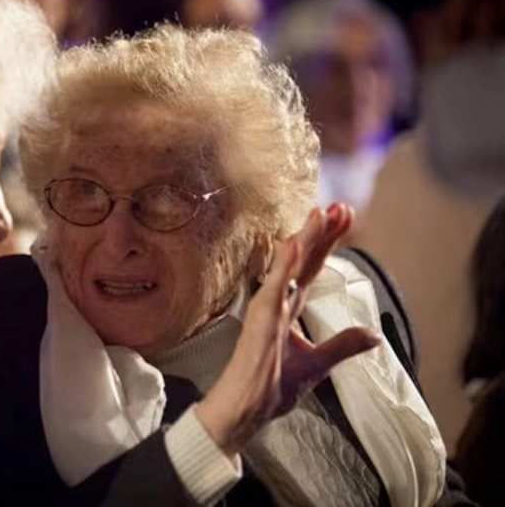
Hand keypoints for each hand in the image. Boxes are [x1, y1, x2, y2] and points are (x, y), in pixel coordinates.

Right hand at [194, 204, 380, 455]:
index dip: (328, 243)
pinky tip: (293, 245)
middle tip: (341, 207)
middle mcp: (278, 302)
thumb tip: (373, 333)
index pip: (311, 268)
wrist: (245, 410)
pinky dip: (283, 266)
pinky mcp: (259, 321)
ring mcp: (268, 309)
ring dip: (305, 240)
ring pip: (288, 267)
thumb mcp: (316, 364)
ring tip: (320, 213)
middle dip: (323, 233)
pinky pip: (273, 288)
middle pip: (304, 260)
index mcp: (290, 309)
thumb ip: (342, 345)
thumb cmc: (271, 387)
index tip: (344, 218)